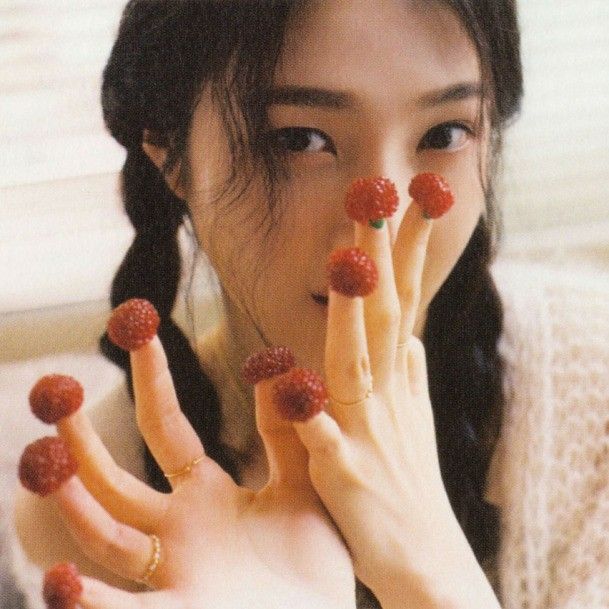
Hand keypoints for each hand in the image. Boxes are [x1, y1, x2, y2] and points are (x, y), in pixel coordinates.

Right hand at [44, 336, 354, 608]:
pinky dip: (87, 603)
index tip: (139, 330)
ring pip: (106, 537)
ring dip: (72, 505)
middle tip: (56, 393)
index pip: (166, 428)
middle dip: (82, 441)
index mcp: (206, 495)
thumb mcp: (300, 485)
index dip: (152, 380)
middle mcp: (178, 530)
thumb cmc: (314, 562)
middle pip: (115, 481)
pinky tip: (59, 583)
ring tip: (43, 466)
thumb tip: (276, 368)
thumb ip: (284, 433)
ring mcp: (174, 575)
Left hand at [290, 200, 498, 607]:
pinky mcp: (344, 476)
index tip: (409, 197)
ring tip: (350, 260)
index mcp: (394, 377)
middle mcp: (384, 394)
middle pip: (382, 315)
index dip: (404, 250)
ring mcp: (366, 432)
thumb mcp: (410, 418)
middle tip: (380, 194)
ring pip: (355, 363)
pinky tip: (292, 386)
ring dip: (354, 313)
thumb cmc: (409, 482)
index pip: (401, 300)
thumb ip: (405, 371)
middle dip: (383, 255)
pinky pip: (322, 440)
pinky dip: (308, 414)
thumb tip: (407, 333)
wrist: (423, 557)